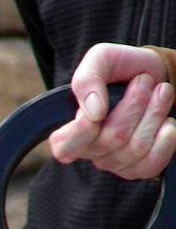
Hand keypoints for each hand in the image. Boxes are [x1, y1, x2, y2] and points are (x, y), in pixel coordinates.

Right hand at [49, 43, 175, 179]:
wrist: (153, 76)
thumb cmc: (121, 69)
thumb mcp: (100, 60)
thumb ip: (86, 80)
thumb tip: (93, 112)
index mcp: (69, 130)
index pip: (64, 147)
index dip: (84, 129)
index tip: (103, 104)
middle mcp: (89, 151)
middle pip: (113, 139)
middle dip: (136, 104)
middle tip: (143, 82)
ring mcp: (113, 162)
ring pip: (137, 147)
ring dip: (155, 113)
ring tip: (161, 93)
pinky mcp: (136, 168)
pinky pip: (152, 164)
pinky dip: (166, 139)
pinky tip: (166, 122)